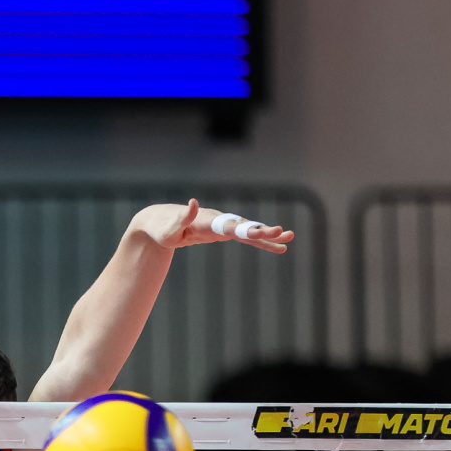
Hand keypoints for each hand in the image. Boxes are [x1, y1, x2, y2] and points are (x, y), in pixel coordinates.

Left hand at [130, 199, 294, 253]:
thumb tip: (192, 202)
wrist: (161, 222)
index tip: (260, 232)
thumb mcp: (168, 228)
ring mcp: (224, 226)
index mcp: (207, 221)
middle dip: (264, 231)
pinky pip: (247, 238)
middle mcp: (219, 221)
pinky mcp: (225, 233)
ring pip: (250, 231)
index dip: (244, 229)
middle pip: (245, 226)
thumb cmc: (163, 228)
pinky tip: (279, 248)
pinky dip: (262, 243)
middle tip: (284, 233)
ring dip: (269, 236)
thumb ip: (181, 218)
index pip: (229, 226)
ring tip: (289, 238)